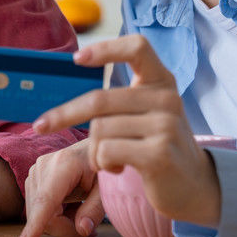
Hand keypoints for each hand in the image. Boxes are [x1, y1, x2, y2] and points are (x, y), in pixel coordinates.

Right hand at [15, 139, 103, 236]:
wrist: (93, 149)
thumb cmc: (103, 167)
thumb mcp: (107, 188)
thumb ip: (96, 209)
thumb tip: (82, 230)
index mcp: (64, 165)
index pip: (46, 200)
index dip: (35, 224)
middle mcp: (42, 166)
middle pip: (43, 214)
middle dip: (65, 229)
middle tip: (89, 229)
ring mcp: (34, 172)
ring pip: (38, 215)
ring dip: (61, 223)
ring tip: (82, 213)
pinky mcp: (32, 179)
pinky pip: (38, 210)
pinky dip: (54, 216)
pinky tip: (71, 208)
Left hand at [32, 35, 221, 227]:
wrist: (196, 188)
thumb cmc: (159, 147)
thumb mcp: (149, 113)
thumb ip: (123, 97)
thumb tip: (77, 71)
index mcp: (163, 82)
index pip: (137, 48)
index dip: (106, 49)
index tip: (76, 59)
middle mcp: (167, 99)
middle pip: (100, 100)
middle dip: (64, 114)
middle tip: (40, 125)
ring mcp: (165, 126)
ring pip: (100, 130)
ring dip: (94, 151)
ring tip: (108, 160)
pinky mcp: (159, 154)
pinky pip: (107, 151)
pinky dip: (102, 162)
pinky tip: (116, 168)